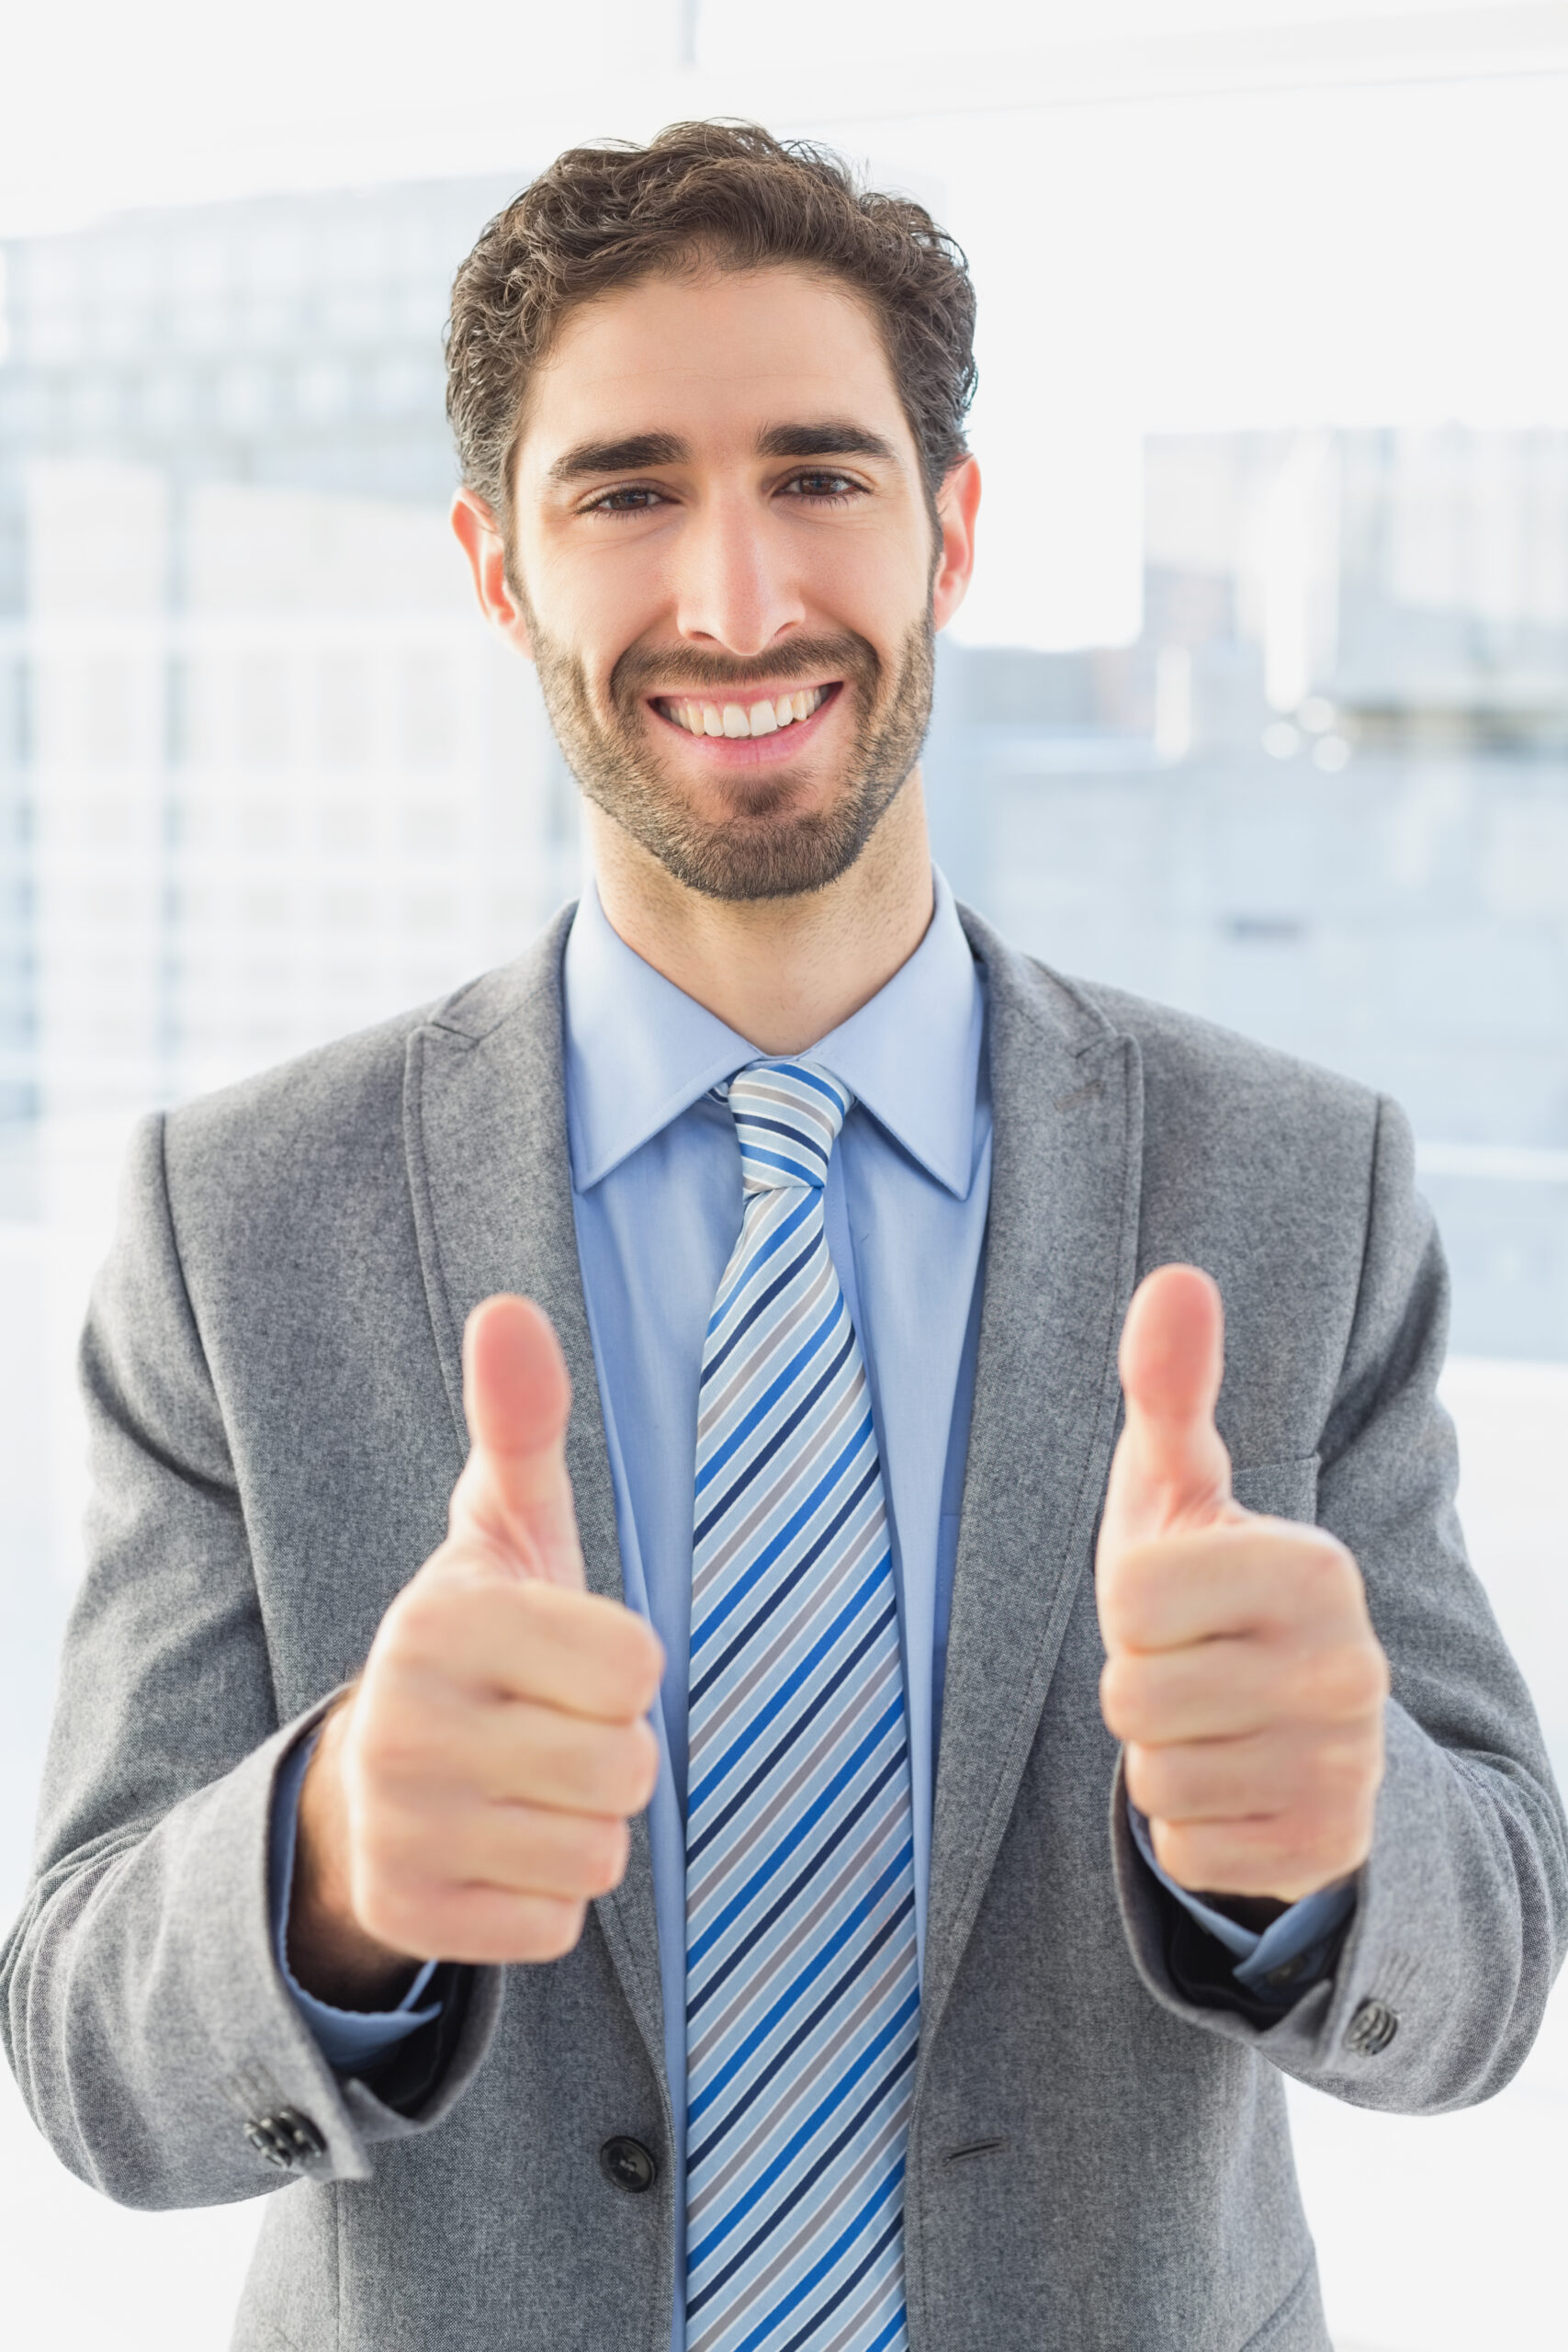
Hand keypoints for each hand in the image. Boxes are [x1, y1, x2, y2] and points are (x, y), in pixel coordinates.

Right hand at [289, 1296, 663, 2004]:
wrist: (373, 1780)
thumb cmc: (482, 1639)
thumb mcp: (504, 1528)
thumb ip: (520, 1421)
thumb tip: (508, 1307)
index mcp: (437, 1620)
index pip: (636, 1663)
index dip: (621, 1665)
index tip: (563, 1657)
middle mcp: (401, 1723)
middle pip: (626, 1765)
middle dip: (611, 1753)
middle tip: (547, 1729)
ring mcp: (396, 1827)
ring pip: (597, 1852)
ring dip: (582, 1825)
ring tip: (521, 1787)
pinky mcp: (406, 1914)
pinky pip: (556, 1925)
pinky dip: (543, 1897)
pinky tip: (494, 1849)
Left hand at [1096, 1265, 1388, 1911]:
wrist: (1293, 1722)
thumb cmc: (1208, 1585)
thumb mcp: (1182, 1488)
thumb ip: (1169, 1388)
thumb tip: (1173, 1277)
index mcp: (1315, 1568)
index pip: (1132, 1600)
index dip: (1130, 1603)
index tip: (1180, 1598)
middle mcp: (1349, 1670)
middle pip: (1131, 1696)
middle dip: (1140, 1684)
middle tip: (1193, 1666)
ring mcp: (1349, 1770)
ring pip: (1154, 1780)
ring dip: (1162, 1754)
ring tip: (1213, 1721)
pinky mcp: (1327, 1853)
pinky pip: (1185, 1851)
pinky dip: (1192, 1827)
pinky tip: (1236, 1784)